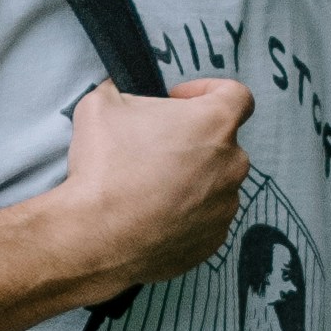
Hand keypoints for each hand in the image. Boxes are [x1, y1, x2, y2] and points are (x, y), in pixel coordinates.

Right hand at [56, 72, 256, 291]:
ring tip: (152, 184)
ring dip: (192, 177)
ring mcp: (225, 206)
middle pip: (223, 141)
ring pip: (216, 181)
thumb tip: (122, 96)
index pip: (236, 95)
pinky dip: (187, 211)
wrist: (95, 238)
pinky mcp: (214, 239)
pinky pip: (206, 216)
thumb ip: (122, 91)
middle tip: (155, 145)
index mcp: (215, 123)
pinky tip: (155, 213)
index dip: (207, 90)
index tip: (179, 100)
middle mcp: (232, 164)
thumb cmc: (104, 167)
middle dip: (193, 138)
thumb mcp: (101, 104)